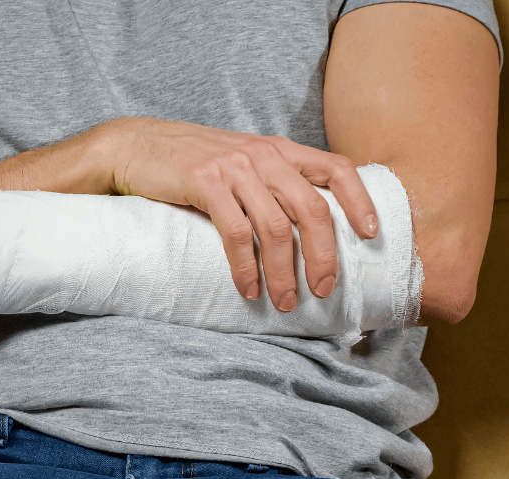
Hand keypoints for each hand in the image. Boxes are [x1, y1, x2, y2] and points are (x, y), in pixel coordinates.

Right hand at [104, 116, 377, 311]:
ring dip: (284, 272)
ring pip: (276, 228)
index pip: (337, 168)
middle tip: (324, 290)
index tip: (371, 236)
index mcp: (281, 150)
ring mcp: (234, 168)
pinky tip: (249, 288)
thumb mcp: (244, 164)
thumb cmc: (194, 163)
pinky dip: (246, 267)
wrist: (136, 146)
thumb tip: (313, 228)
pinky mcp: (204, 182)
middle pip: (312, 209)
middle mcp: (264, 155)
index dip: (360, 201)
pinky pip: (236, 233)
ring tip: (285, 301)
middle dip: (324, 256)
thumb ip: (276, 184)